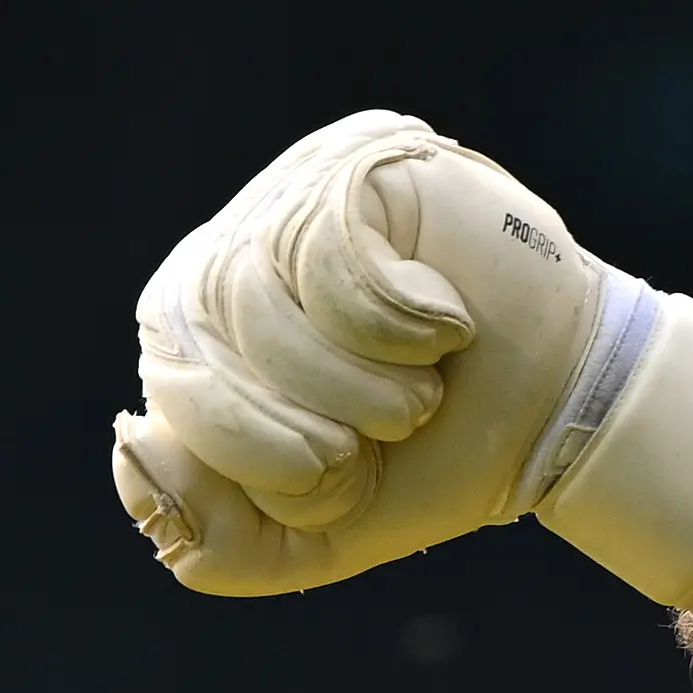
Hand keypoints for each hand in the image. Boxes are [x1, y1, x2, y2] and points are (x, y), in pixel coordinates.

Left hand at [110, 112, 692, 612]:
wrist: (561, 416)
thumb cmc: (430, 461)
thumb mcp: (310, 532)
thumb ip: (208, 534)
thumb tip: (130, 447)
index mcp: (203, 339)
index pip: (167, 391)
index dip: (244, 455)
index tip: (336, 472)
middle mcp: (232, 251)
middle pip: (193, 345)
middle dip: (288, 432)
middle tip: (377, 439)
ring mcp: (290, 193)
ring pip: (254, 296)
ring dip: (351, 382)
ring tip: (416, 391)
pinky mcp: (358, 159)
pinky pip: (327, 248)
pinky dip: (392, 317)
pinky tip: (445, 322)